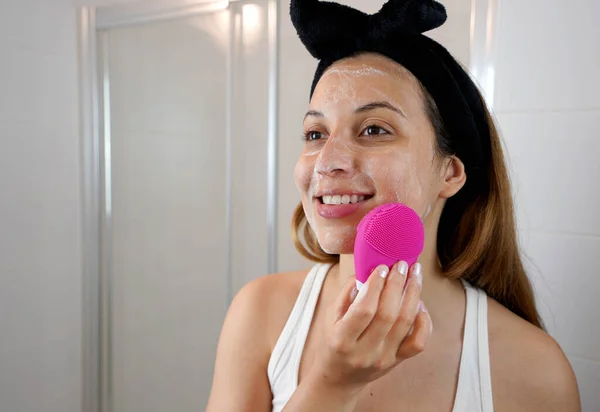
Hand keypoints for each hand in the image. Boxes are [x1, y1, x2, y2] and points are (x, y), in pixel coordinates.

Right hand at [311, 262, 431, 393]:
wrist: (339, 379)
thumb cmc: (333, 344)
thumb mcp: (330, 318)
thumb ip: (346, 295)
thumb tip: (366, 272)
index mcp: (342, 340)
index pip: (363, 310)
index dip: (375, 287)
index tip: (381, 268)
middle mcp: (365, 352)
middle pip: (388, 315)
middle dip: (397, 285)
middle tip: (402, 264)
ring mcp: (384, 359)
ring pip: (405, 323)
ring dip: (413, 294)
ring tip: (415, 274)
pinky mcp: (397, 362)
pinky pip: (418, 342)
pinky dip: (423, 321)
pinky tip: (420, 303)